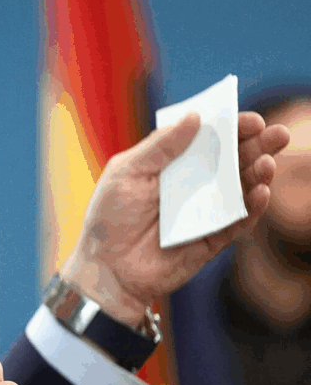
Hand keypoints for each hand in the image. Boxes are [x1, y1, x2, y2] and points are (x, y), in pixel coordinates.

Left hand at [61, 111, 289, 326]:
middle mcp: (192, 186)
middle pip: (231, 161)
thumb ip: (160, 147)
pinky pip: (238, 223)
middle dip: (257, 146)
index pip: (207, 140)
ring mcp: (204, 212)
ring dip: (258, 174)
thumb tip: (194, 116)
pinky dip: (252, 209)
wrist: (105, 268)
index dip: (230, 128)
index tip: (251, 120)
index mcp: (171, 165)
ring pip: (240, 189)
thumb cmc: (109, 218)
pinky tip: (261, 192)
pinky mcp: (211, 240)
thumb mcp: (127, 174)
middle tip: (278, 134)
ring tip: (267, 163)